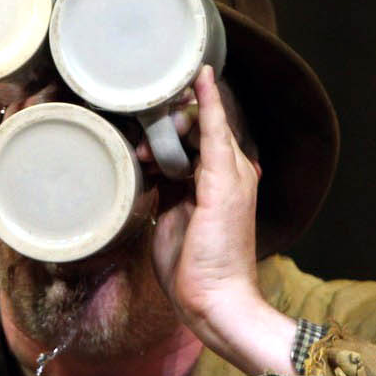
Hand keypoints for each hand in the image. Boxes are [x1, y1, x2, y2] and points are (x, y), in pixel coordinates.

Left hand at [149, 67, 295, 374]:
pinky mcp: (225, 179)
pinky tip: (201, 77)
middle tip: (143, 118)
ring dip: (178, 110)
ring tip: (157, 97)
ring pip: (205, 124)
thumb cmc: (193, 268)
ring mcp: (233, 173)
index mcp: (219, 183)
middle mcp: (233, 172)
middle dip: (171, 116)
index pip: (200, 139)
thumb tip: (150, 169)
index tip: (150, 113)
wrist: (214, 298)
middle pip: (201, 127)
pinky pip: (215, 130)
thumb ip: (167, 191)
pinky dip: (208, 102)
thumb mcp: (172, 219)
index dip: (176, 123)